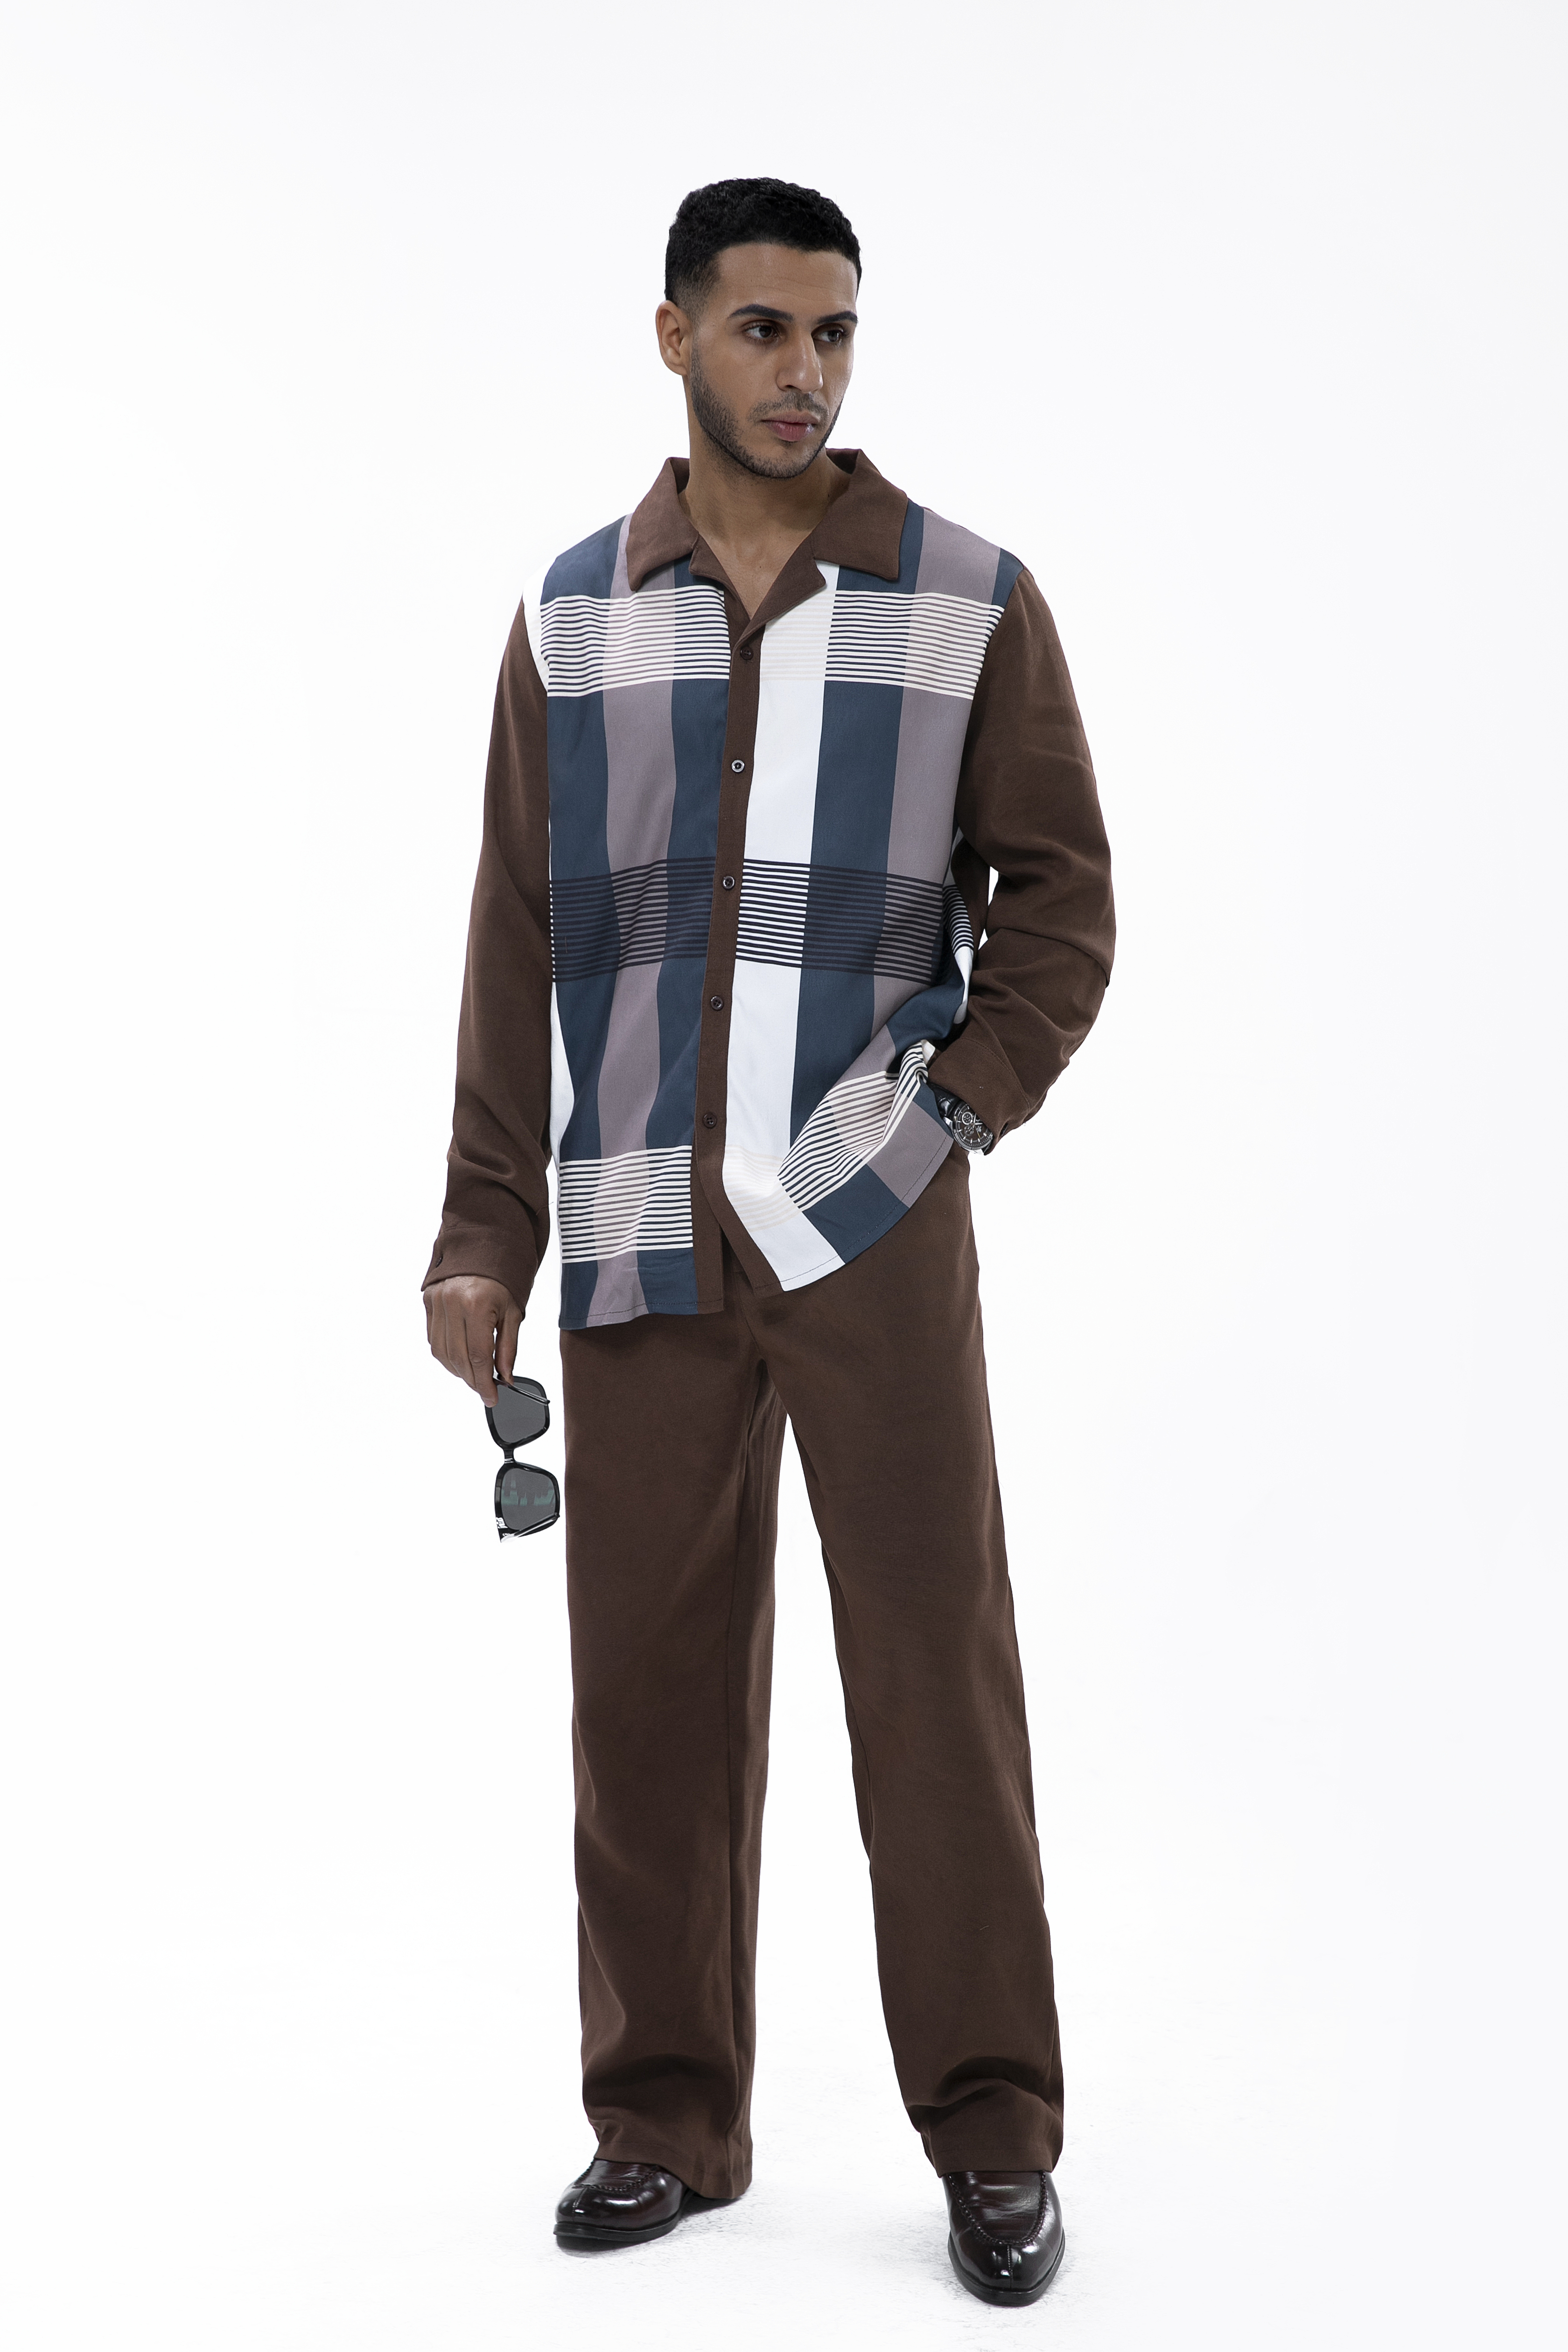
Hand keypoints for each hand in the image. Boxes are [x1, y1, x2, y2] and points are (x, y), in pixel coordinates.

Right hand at [424, 1275, 520, 1405]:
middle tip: (485, 1390)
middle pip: (459, 1358)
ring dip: (458, 1370)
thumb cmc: (502, 1276)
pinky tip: (459, 1358)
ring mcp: (436, 1301)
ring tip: (474, 1376)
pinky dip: (446, 1354)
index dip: (485, 1382)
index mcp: (477, 1304)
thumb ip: (508, 1347)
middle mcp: (452, 1302)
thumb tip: (505, 1377)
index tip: (492, 1397)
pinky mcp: (428, 1300)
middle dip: (473, 1380)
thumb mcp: (513, 1311)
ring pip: (442, 1352)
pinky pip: (433, 1338)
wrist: (483, 1244)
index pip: (478, 1356)